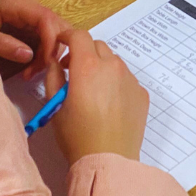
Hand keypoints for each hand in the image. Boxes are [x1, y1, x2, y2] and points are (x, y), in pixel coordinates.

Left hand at [0, 0, 71, 78]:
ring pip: (58, 32)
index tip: (44, 62)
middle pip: (58, 26)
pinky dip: (46, 53)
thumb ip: (1, 43)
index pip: (47, 19)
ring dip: (50, 53)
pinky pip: (50, 37)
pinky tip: (32, 66)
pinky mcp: (35, 22)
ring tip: (31, 71)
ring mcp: (35, 14)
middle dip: (52, 51)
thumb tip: (28, 55)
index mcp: (20, 4)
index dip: (51, 40)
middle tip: (35, 71)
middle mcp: (33, 6)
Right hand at [46, 29, 149, 164]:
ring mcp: (130, 79)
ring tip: (90, 89)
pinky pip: (126, 79)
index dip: (68, 36)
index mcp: (88, 68)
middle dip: (83, 52)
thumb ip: (54, 78)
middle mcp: (112, 67)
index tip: (61, 44)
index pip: (79, 36)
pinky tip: (107, 103)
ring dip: (101, 66)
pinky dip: (115, 82)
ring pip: (114, 61)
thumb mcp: (55, 107)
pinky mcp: (141, 93)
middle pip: (98, 46)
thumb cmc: (77, 135)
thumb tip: (56, 62)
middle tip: (72, 69)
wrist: (109, 159)